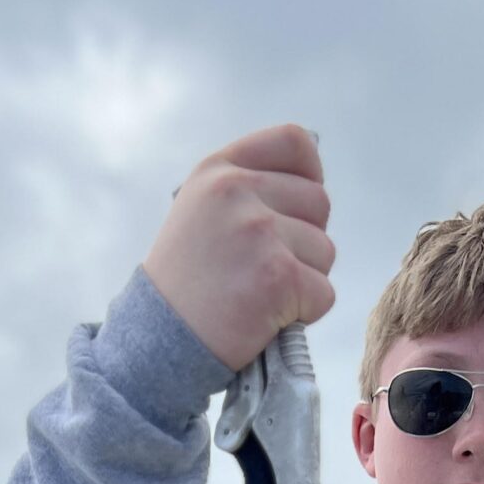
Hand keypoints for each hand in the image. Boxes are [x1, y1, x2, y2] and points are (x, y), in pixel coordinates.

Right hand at [143, 121, 334, 372]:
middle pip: (319, 204)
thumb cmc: (185, 284)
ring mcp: (259, 232)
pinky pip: (323, 293)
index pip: (295, 142)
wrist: (157, 342)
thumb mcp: (201, 211)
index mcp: (218, 170)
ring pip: (325, 251)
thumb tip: (312, 182)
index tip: (299, 207)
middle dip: (305, 240)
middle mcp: (237, 191)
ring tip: (260, 294)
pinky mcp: (278, 276)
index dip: (310, 175)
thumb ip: (248, 189)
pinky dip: (304, 313)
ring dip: (305, 280)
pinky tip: (266, 317)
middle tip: (267, 268)